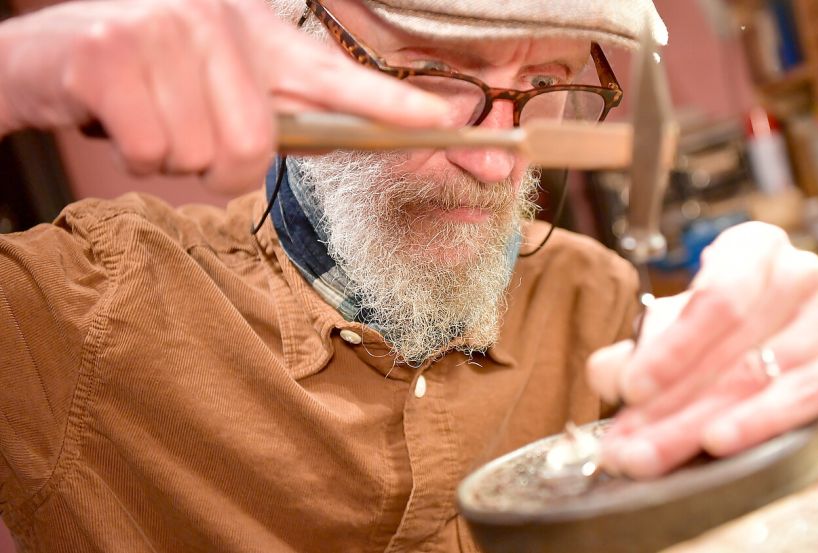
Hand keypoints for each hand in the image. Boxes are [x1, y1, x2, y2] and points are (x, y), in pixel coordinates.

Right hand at [0, 0, 447, 192]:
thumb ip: (278, 112)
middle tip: (188, 137)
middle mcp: (218, 22)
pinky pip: (150, 152)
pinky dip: (132, 154)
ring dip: (172, 158)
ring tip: (151, 117)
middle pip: (255, 149)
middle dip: (221, 168)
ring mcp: (165, 31)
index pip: (337, 76)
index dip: (391, 103)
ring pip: (202, 157)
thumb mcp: (222, 83)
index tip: (441, 120)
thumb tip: (337, 142)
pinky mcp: (110, 52)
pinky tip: (118, 118)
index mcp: (258, 35)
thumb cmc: (149, 78)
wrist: (50, 54)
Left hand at [587, 222, 817, 477]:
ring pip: (760, 376)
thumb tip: (608, 372)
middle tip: (627, 446)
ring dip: (699, 423)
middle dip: (671, 402)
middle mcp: (800, 273)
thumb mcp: (673, 335)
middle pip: (732, 344)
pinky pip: (809, 397)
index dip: (671, 346)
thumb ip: (635, 353)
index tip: (631, 389)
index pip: (716, 295)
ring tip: (652, 457)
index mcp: (754, 248)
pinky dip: (760, 422)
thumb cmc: (722, 336)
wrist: (793, 354)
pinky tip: (719, 442)